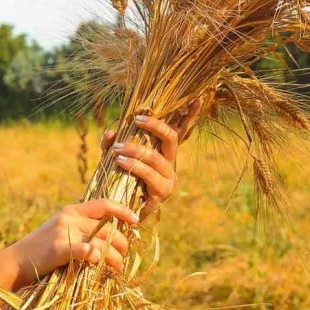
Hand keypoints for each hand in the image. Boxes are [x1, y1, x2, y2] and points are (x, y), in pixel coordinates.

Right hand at [8, 198, 140, 283]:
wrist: (15, 262)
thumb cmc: (41, 252)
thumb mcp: (60, 231)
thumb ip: (81, 229)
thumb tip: (108, 236)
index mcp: (71, 211)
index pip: (103, 204)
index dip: (123, 210)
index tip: (136, 220)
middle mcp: (69, 218)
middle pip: (108, 228)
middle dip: (122, 244)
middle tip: (124, 258)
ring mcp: (64, 232)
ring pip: (102, 242)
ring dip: (115, 258)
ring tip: (117, 269)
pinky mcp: (59, 248)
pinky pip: (84, 250)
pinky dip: (94, 255)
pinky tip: (99, 261)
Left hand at [101, 97, 202, 219]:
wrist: (118, 212)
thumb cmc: (119, 181)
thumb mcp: (113, 158)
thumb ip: (111, 144)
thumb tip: (111, 132)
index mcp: (163, 152)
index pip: (180, 130)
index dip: (191, 115)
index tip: (198, 98)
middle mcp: (170, 163)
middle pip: (170, 139)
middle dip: (154, 126)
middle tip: (135, 119)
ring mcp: (168, 179)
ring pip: (156, 158)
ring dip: (136, 151)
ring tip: (118, 150)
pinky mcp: (161, 195)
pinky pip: (149, 177)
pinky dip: (135, 167)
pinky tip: (121, 163)